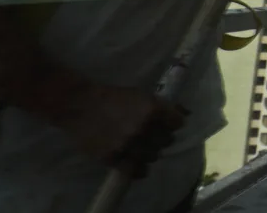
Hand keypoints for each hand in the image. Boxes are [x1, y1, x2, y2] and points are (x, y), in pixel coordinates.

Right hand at [50, 83, 186, 176]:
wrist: (79, 105)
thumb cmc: (112, 97)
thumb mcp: (140, 95)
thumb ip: (163, 106)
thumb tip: (187, 113)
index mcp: (152, 109)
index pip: (177, 123)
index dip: (172, 122)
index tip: (167, 123)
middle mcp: (143, 128)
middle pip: (167, 140)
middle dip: (161, 137)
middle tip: (151, 134)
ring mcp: (128, 145)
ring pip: (154, 156)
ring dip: (150, 152)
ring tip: (140, 146)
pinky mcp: (114, 158)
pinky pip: (137, 171)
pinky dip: (139, 168)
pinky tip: (136, 162)